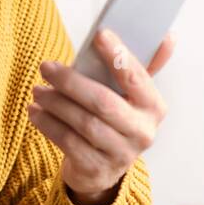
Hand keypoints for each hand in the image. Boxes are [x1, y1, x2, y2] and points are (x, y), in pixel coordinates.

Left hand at [27, 29, 173, 204]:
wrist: (100, 168)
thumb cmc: (112, 120)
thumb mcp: (129, 96)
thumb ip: (139, 66)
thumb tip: (168, 37)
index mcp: (153, 107)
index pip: (137, 78)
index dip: (118, 56)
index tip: (99, 35)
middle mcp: (142, 132)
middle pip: (104, 103)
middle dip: (72, 82)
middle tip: (47, 67)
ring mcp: (120, 154)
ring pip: (83, 123)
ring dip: (56, 103)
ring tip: (37, 90)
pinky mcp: (96, 169)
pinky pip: (68, 142)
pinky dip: (48, 124)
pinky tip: (35, 111)